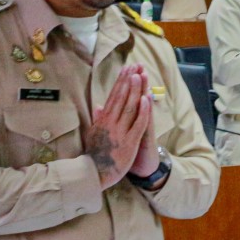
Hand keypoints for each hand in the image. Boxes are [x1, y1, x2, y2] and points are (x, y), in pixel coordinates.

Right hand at [86, 64, 150, 187]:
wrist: (95, 173)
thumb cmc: (95, 154)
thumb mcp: (94, 134)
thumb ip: (98, 119)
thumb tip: (99, 106)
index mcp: (103, 120)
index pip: (113, 96)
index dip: (120, 82)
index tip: (125, 69)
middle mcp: (111, 123)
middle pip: (121, 98)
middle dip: (128, 80)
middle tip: (134, 65)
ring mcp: (120, 132)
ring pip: (129, 107)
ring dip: (134, 90)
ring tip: (138, 75)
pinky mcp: (130, 142)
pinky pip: (138, 124)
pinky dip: (142, 111)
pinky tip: (145, 99)